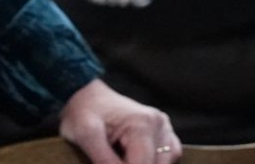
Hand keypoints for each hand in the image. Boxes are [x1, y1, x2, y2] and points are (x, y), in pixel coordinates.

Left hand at [58, 78, 178, 163]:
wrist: (87, 96)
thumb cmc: (83, 113)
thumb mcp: (86, 135)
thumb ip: (103, 159)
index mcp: (141, 125)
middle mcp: (158, 124)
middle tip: (112, 161)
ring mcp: (163, 125)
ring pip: (167, 161)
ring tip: (122, 159)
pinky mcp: (163, 129)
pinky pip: (171, 153)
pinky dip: (157, 162)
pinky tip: (138, 160)